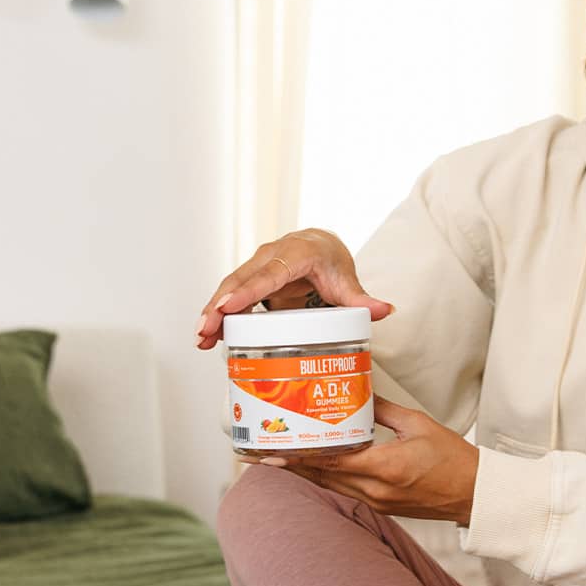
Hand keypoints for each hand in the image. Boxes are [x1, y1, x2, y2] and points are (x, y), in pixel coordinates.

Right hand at [196, 228, 393, 348]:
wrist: (319, 246)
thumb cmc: (330, 261)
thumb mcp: (346, 280)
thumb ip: (361, 299)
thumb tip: (385, 310)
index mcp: (296, 254)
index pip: (269, 273)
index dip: (248, 290)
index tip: (227, 306)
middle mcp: (270, 256)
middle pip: (240, 281)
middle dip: (219, 306)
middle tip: (204, 331)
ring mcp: (256, 266)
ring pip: (229, 288)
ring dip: (212, 313)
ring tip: (200, 339)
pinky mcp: (248, 279)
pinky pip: (230, 296)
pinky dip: (217, 315)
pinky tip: (207, 336)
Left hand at [240, 396, 479, 525]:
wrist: (474, 494)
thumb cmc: (453, 459)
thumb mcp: (418, 424)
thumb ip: (384, 409)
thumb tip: (359, 393)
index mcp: (385, 466)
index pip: (331, 460)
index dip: (298, 456)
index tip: (272, 449)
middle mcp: (375, 489)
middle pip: (321, 477)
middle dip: (289, 466)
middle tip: (259, 454)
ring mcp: (377, 502)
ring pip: (329, 487)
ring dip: (303, 474)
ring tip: (277, 461)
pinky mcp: (381, 507)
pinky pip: (344, 492)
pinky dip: (325, 480)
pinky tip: (313, 470)